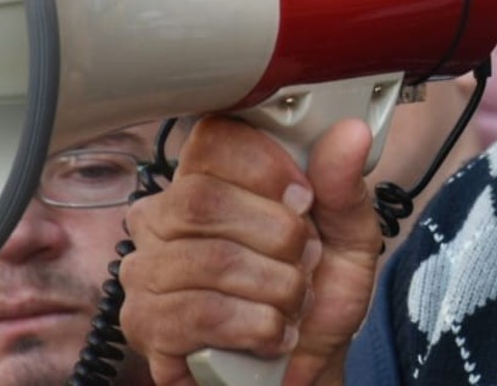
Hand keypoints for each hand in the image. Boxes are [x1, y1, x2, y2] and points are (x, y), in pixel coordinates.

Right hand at [120, 116, 382, 385]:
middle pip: (203, 199)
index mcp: (210, 178)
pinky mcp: (146, 326)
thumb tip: (350, 133)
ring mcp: (146, 272)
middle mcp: (164, 218)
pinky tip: (272, 333)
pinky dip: (257, 326)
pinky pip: (198, 314)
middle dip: (278, 236)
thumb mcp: (348, 233)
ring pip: (209, 260)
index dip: (265, 166)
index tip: (304, 197)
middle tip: (305, 259)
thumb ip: (344, 184)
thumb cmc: (317, 291)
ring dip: (276, 287)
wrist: (307, 364)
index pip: (212, 140)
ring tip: (292, 300)